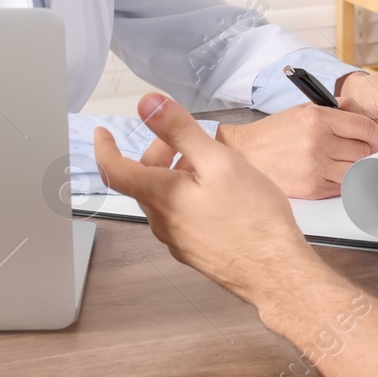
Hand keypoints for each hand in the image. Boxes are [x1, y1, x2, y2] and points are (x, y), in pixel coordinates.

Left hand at [96, 95, 321, 304]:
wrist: (275, 271)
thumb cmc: (252, 216)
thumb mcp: (218, 161)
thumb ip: (180, 131)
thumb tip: (147, 104)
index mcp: (161, 196)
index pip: (115, 171)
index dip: (105, 148)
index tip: (102, 134)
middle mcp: (162, 222)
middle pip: (144, 181)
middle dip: (158, 154)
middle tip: (186, 140)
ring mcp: (178, 241)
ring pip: (163, 199)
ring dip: (174, 175)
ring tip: (209, 163)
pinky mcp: (195, 252)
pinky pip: (180, 217)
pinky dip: (186, 196)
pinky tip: (218, 193)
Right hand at [212, 104, 377, 199]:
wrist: (246, 153)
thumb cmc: (276, 132)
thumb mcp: (304, 110)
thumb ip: (336, 109)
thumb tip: (362, 114)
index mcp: (319, 118)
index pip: (366, 128)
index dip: (374, 135)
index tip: (372, 139)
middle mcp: (319, 142)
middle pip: (365, 151)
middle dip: (364, 151)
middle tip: (356, 151)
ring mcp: (316, 167)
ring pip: (356, 170)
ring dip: (354, 167)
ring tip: (342, 162)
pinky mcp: (312, 188)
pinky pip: (342, 187)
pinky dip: (340, 182)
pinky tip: (330, 173)